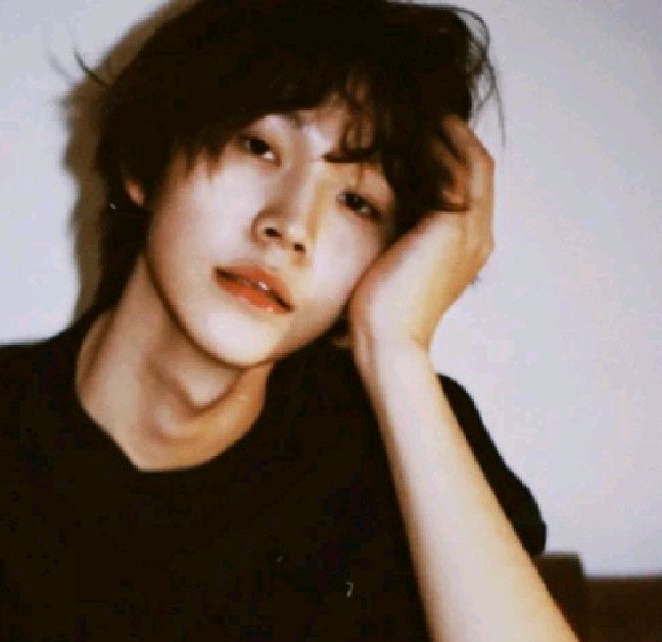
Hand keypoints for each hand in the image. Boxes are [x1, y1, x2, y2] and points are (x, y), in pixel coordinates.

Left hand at [345, 116, 494, 354]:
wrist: (385, 344)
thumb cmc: (375, 321)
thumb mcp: (384, 275)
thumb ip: (384, 251)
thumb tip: (354, 241)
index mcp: (463, 250)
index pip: (465, 189)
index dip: (447, 158)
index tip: (416, 136)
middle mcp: (477, 237)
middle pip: (476, 167)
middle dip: (452, 136)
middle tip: (421, 111)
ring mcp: (471, 231)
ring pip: (472, 160)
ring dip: (448, 132)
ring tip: (418, 109)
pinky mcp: (455, 225)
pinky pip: (457, 166)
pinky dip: (440, 143)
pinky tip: (413, 125)